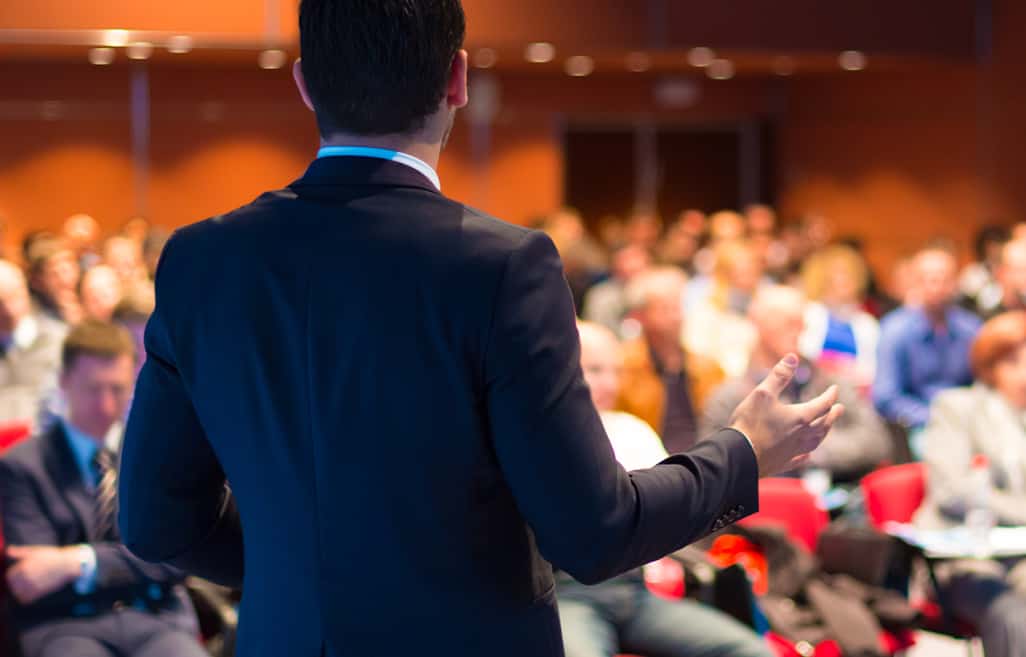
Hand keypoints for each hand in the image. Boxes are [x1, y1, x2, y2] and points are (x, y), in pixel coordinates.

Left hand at [5, 545, 81, 604]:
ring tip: (23, 586)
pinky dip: (24, 597)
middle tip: (20, 579)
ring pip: (17, 593)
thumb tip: (8, 550)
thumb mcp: (35, 551)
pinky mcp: (40, 592)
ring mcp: (33, 586)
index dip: (11, 574)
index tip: (16, 573)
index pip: (9, 576)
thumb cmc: (52, 556)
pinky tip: (28, 592)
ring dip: (18, 590)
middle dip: (14, 582)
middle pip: (12, 585)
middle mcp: (27, 577)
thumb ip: (19, 552)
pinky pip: (26, 599)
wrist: (67, 565)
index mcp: (24, 567)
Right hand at [729, 354, 844, 476]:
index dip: (830, 395)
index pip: (822, 404)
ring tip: (827, 429)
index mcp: (800, 417)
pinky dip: (807, 455)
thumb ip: (779, 375)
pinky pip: (801, 459)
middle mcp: (802, 436)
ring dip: (824, 433)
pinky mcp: (783, 463)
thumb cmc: (750, 423)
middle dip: (832, 415)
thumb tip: (792, 357)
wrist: (739, 455)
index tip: (834, 389)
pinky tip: (808, 455)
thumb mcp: (762, 393)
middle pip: (823, 424)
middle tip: (840, 409)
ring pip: (816, 442)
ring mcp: (793, 451)